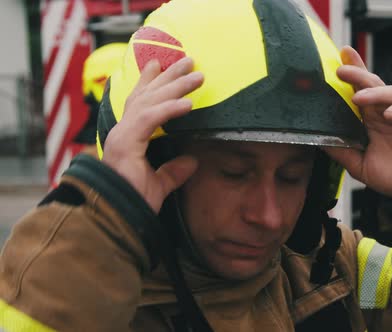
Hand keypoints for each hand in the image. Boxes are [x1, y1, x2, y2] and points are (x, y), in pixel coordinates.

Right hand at [102, 57, 202, 211]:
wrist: (117, 219)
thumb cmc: (132, 203)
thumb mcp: (159, 184)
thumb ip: (174, 171)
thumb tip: (193, 161)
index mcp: (128, 138)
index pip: (139, 103)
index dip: (150, 82)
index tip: (160, 64)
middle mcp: (122, 132)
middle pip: (146, 95)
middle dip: (168, 76)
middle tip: (189, 61)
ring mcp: (121, 136)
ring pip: (149, 101)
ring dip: (174, 86)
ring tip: (197, 75)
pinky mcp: (125, 143)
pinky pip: (149, 118)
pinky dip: (169, 109)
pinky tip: (188, 103)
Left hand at [323, 46, 391, 204]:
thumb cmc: (390, 175)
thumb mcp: (359, 165)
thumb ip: (341, 151)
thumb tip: (316, 139)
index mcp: (370, 118)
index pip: (359, 90)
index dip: (351, 73)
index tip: (337, 59)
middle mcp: (386, 111)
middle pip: (372, 85)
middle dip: (357, 75)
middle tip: (342, 71)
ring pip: (391, 92)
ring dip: (375, 92)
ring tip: (359, 98)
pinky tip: (390, 114)